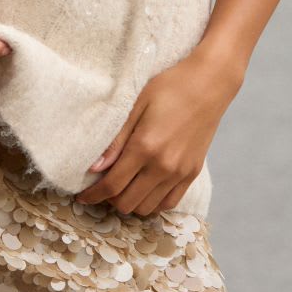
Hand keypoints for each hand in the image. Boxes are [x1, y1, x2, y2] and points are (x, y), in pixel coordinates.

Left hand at [75, 50, 244, 217]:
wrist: (209, 83)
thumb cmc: (169, 86)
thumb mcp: (136, 103)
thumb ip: (116, 139)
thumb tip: (94, 168)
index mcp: (145, 147)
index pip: (112, 185)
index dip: (93, 195)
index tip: (82, 197)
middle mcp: (163, 166)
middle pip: (127, 203)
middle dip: (109, 199)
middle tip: (102, 186)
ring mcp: (180, 172)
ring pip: (147, 208)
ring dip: (130, 202)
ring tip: (123, 186)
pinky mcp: (192, 173)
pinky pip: (169, 203)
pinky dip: (153, 202)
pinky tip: (144, 188)